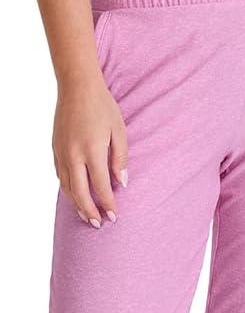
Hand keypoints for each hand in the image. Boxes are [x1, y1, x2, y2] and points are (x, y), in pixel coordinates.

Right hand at [52, 76, 128, 224]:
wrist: (77, 88)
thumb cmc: (102, 107)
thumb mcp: (119, 131)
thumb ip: (120, 159)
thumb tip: (121, 183)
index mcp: (92, 151)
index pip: (100, 187)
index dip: (107, 204)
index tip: (114, 216)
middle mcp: (74, 155)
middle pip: (80, 193)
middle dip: (90, 211)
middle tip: (98, 224)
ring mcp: (62, 153)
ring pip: (67, 187)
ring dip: (77, 204)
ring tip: (86, 216)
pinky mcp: (55, 150)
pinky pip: (61, 177)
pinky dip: (68, 190)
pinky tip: (75, 196)